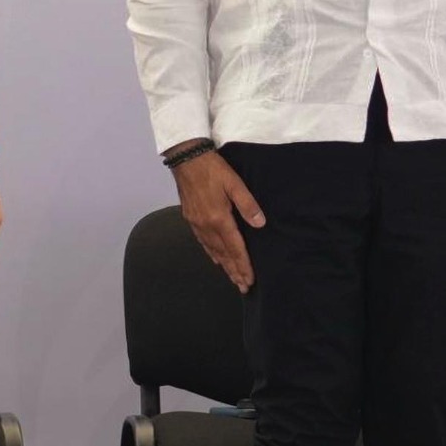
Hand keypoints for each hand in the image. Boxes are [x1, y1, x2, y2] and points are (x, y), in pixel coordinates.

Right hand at [172, 147, 263, 293]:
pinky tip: (215, 259)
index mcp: (219, 218)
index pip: (234, 248)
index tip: (249, 280)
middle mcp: (206, 225)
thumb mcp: (235, 183)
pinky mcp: (190, 218)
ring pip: (212, 250)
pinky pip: (202, 242)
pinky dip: (211, 253)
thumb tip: (260, 224)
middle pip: (223, 254)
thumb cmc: (212, 168)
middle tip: (243, 287)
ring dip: (223, 265)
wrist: (186, 158)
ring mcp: (196, 223)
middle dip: (234, 271)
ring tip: (232, 277)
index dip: (243, 265)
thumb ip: (247, 205)